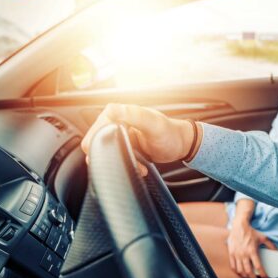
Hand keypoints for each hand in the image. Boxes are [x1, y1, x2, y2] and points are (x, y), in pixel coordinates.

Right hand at [80, 103, 195, 166]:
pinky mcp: (123, 147)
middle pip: (98, 145)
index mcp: (117, 113)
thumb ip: (135, 115)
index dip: (101, 146)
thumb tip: (112, 110)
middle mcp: (115, 122)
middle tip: (133, 162)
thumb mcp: (154, 124)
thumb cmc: (170, 133)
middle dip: (113, 158)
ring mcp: (118, 135)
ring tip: (140, 166)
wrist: (181, 144)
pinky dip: (127, 166)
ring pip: (107, 155)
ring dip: (121, 164)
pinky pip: (116, 159)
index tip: (116, 155)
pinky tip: (140, 168)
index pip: (95, 131)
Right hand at [227, 219, 276, 277]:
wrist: (239, 226)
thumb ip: (271, 245)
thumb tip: (277, 251)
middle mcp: (244, 254)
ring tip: (249, 276)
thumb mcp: (263, 237)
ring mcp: (237, 255)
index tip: (264, 277)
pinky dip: (237, 271)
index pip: (258, 266)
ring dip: (245, 276)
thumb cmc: (250, 232)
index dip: (262, 273)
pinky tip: (240, 272)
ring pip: (240, 270)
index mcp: (252, 251)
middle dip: (253, 277)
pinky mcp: (231, 254)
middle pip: (248, 271)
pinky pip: (233, 266)